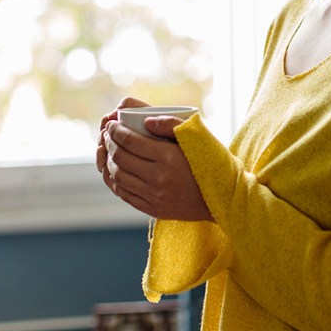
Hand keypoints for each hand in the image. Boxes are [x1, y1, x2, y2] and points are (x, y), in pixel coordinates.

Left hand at [97, 97, 211, 221]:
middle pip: (121, 157)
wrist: (221, 199)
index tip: (112, 124)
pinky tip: (115, 169)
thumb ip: (171, 124)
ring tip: (110, 150)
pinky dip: (114, 180)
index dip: (117, 131)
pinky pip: (124, 193)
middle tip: (108, 134)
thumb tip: (145, 121)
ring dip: (109, 160)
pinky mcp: (152, 209)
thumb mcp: (198, 138)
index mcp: (169, 157)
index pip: (131, 141)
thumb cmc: (210, 164)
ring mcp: (154, 196)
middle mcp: (159, 178)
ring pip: (118, 176)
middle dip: (110, 142)